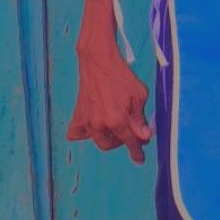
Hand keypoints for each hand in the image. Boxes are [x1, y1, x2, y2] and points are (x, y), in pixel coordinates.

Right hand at [67, 43, 151, 164]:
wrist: (99, 60)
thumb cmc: (121, 75)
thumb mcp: (139, 95)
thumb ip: (140, 119)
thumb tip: (143, 136)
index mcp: (117, 120)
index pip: (130, 142)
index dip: (137, 152)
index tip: (140, 159)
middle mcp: (100, 124)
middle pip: (112, 144)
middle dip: (123, 141)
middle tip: (130, 133)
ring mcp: (87, 120)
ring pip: (97, 140)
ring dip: (107, 137)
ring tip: (114, 127)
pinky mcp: (78, 114)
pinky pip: (76, 133)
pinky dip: (84, 133)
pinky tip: (93, 126)